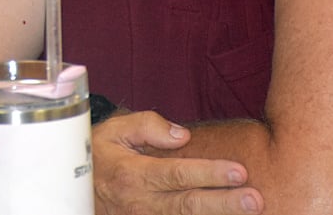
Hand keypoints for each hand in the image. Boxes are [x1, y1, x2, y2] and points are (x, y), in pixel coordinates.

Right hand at [93, 111, 261, 214]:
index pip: (177, 174)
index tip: (239, 170)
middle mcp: (140, 202)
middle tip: (255, 199)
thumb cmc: (100, 155)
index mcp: (132, 174)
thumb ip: (148, 126)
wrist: (78, 189)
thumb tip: (183, 135)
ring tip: (248, 213)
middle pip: (188, 205)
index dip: (208, 173)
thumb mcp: (115, 131)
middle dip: (224, 203)